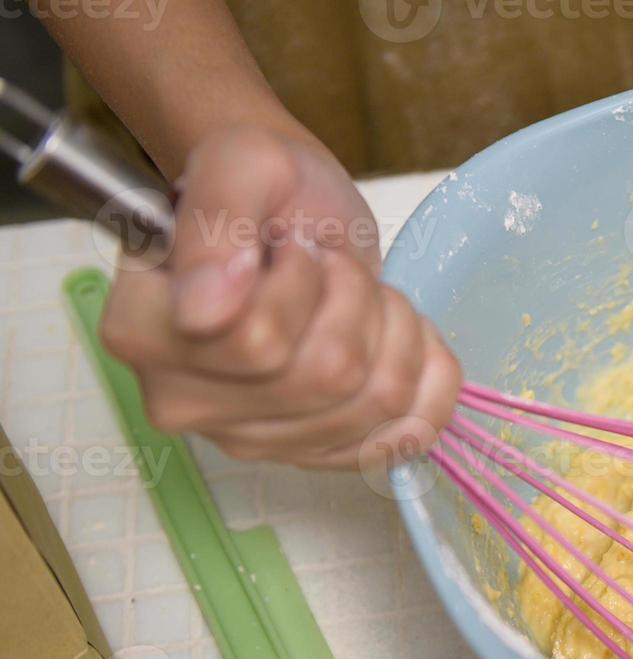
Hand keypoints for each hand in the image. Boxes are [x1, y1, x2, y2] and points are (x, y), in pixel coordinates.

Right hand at [99, 126, 461, 468]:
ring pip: (376, 402)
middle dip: (356, 300)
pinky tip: (402, 336)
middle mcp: (185, 403)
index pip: (256, 343)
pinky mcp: (318, 456)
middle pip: (328, 377)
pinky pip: (408, 432)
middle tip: (332, 266)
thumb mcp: (239, 165)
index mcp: (141, 332)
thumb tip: (203, 311)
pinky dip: (429, 375)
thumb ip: (213, 224)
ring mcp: (255, 441)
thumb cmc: (264, 190)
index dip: (302, 283)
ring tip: (360, 295)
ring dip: (395, 329)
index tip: (292, 247)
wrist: (298, 218)